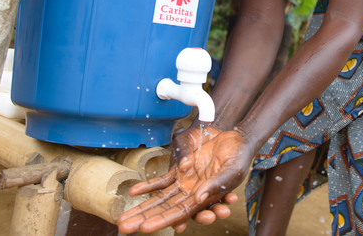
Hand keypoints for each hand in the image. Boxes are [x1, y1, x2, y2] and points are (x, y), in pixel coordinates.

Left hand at [117, 128, 252, 233]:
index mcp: (204, 198)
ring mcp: (184, 183)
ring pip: (159, 199)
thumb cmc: (239, 156)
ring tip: (123, 220)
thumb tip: (199, 198)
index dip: (162, 221)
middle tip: (125, 227)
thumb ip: (217, 185)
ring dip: (141, 209)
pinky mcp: (180, 170)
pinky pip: (161, 181)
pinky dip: (148, 186)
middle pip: (164, 210)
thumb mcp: (232, 171)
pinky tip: (133, 191)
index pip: (179, 214)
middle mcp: (192, 194)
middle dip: (144, 219)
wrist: (236, 137)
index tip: (145, 228)